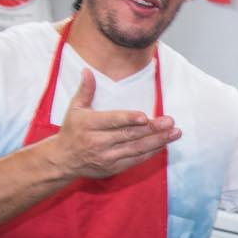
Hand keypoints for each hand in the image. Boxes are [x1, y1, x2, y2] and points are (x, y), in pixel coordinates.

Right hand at [52, 69, 180, 179]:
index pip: (111, 121)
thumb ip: (86, 90)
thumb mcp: (75, 109)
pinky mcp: (113, 167)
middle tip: (170, 121)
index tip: (145, 117)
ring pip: (136, 148)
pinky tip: (164, 144)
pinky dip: (151, 152)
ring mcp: (107, 156)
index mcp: (89, 125)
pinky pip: (135, 160)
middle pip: (129, 135)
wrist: (63, 160)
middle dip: (152, 129)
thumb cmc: (72, 130)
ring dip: (157, 141)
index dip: (128, 119)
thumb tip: (88, 70)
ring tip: (175, 133)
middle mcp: (98, 142)